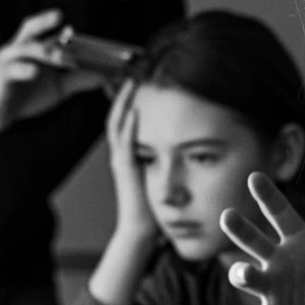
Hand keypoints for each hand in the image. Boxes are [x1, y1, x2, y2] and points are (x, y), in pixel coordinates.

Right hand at [0, 9, 107, 134]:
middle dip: (46, 23)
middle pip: (31, 28)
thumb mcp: (57, 87)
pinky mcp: (1, 78)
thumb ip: (79, 79)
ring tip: (67, 60)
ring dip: (47, 51)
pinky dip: (25, 70)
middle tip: (71, 30)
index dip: (73, 34)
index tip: (94, 39)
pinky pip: (12, 70)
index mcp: (35, 49)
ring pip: (25, 48)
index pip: (53, 33)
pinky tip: (35, 72)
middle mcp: (20, 49)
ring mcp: (9, 62)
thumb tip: (106, 76)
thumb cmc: (24, 95)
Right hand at [106, 80, 156, 242]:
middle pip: (118, 115)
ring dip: (125, 102)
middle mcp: (122, 155)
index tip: (143, 82)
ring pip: (118, 123)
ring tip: (132, 81)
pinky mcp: (125, 169)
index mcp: (130, 155)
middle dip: (125, 94)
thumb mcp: (161, 176)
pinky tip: (136, 109)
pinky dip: (129, 124)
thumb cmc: (153, 209)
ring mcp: (121, 160)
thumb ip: (167, 160)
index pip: (127, 120)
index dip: (132, 100)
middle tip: (133, 73)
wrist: (141, 232)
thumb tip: (186, 147)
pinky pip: (125, 141)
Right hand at [219, 172, 304, 304]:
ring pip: (246, 277)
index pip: (281, 214)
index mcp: (302, 243)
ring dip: (242, 274)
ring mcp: (274, 291)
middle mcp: (282, 262)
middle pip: (253, 241)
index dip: (268, 196)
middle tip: (228, 215)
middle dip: (239, 229)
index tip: (254, 176)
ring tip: (246, 273)